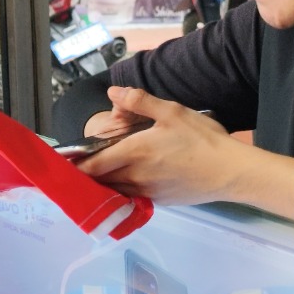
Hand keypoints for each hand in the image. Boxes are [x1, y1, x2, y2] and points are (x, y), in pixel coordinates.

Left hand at [75, 86, 293, 215]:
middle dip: (85, 177)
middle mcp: (135, 177)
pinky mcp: (160, 202)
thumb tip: (113, 91)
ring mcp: (148, 192)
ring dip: (101, 186)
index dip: (74, 166)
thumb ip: (139, 101)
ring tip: (94, 176)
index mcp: (134, 153)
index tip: (61, 164)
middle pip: (99, 182)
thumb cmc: (204, 140)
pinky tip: (123, 183)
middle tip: (73, 169)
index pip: (93, 165)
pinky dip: (121, 192)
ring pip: (114, 192)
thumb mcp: (172, 112)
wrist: (232, 172)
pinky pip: (132, 198)